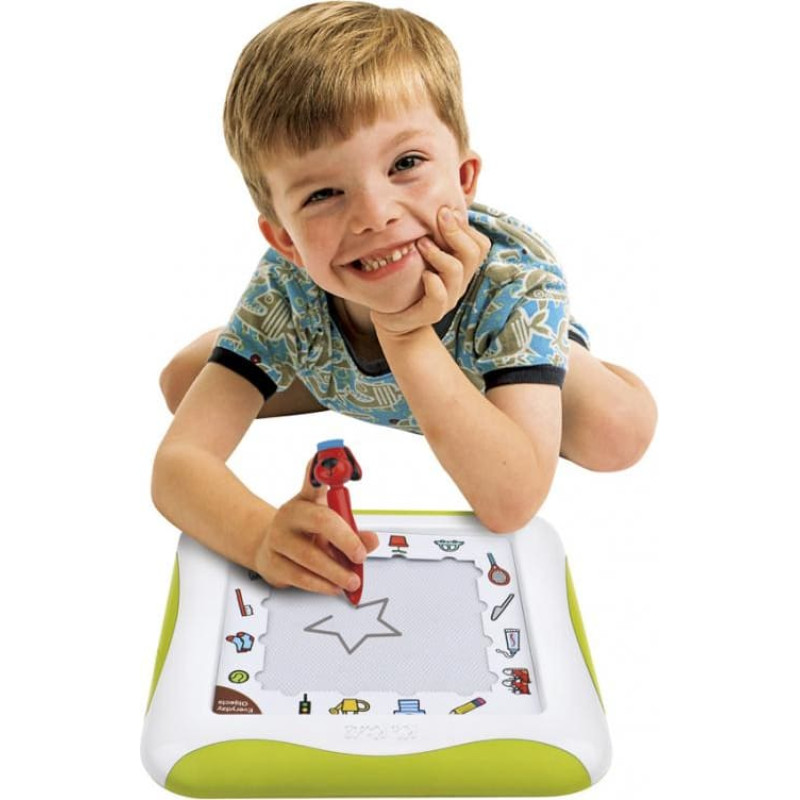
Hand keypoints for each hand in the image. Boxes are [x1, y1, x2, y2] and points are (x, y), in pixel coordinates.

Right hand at [253, 460, 378, 593]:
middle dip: (345, 540)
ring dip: (335, 571)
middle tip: (360, 555)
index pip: (315, 479)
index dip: (322, 469)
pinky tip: (333, 586)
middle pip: (320, 520)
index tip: (334, 462)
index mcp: (307, 498)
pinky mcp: (272, 562)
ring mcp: (278, 538)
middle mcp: (290, 514)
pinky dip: (320, 584)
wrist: (269, 547)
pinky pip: (299, 576)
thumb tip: (371, 541)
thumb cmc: (306, 532)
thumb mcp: (331, 525)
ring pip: (309, 556)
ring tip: (351, 580)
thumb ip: (353, 530)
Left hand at [371, 206, 490, 338]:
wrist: (394, 317)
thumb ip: (433, 234)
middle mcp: (459, 281)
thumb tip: (436, 202)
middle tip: (437, 217)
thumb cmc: (407, 281)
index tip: (443, 211)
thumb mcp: (422, 253)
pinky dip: (433, 283)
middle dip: (456, 231)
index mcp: (461, 266)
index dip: (465, 225)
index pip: (480, 243)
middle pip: (475, 252)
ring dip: (439, 253)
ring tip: (420, 243)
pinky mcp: (432, 313)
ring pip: (457, 270)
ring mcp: (448, 298)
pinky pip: (439, 298)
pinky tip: (422, 274)